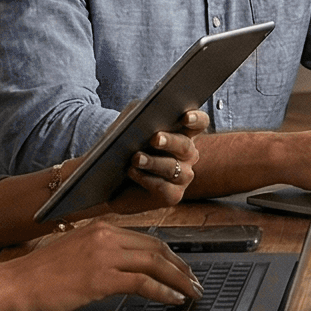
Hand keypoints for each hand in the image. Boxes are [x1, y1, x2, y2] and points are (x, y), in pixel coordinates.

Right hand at [0, 221, 198, 310]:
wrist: (10, 285)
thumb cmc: (36, 276)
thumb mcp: (73, 255)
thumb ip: (99, 255)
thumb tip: (124, 269)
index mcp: (100, 228)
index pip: (146, 239)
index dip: (170, 255)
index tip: (182, 269)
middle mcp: (104, 235)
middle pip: (157, 248)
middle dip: (181, 267)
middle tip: (195, 282)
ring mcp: (102, 255)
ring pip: (155, 263)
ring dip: (179, 279)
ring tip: (192, 293)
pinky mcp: (99, 277)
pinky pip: (142, 282)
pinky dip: (163, 291)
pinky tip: (173, 300)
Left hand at [84, 108, 207, 218]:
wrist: (110, 177)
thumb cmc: (123, 144)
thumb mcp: (128, 123)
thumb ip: (138, 114)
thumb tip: (144, 114)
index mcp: (184, 133)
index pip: (200, 123)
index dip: (196, 119)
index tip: (184, 117)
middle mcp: (188, 155)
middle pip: (185, 146)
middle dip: (170, 142)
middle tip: (155, 138)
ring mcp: (183, 176)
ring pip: (174, 168)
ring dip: (154, 162)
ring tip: (135, 158)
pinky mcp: (172, 195)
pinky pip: (163, 187)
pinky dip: (146, 179)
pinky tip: (132, 171)